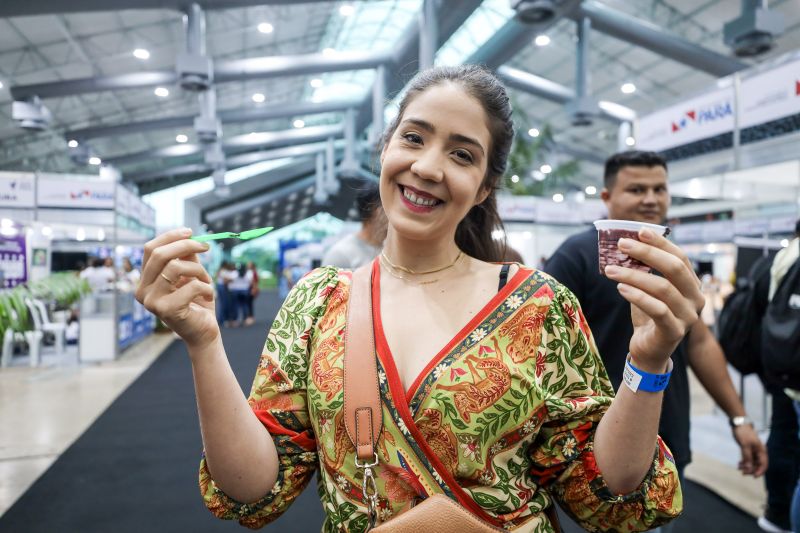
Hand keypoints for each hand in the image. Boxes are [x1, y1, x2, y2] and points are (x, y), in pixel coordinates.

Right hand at [136, 228, 218, 349]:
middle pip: (159, 255)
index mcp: (145, 280)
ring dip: (199, 270)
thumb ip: (186, 257)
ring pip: (175, 267)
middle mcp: (143, 291)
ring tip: (207, 279)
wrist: (203, 332)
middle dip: (186, 245)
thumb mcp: (191, 275)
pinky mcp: (167, 310)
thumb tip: (187, 235)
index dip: (170, 236)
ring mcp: (152, 302)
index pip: (150, 249)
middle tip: (205, 246)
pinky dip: (206, 287)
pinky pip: (191, 286)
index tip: (190, 231)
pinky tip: (209, 296)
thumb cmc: (197, 302)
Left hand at [604, 228, 704, 371]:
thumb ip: (644, 270)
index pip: (680, 257)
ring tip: (610, 270)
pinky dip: (638, 296)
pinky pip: (658, 309)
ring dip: (633, 275)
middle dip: (647, 253)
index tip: (639, 230)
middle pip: (674, 268)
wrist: (648, 350)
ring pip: (663, 288)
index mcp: (692, 285)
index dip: (661, 242)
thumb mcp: (646, 289)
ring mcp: (688, 316)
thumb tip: (625, 244)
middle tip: (621, 245)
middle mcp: (696, 299)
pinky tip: (621, 288)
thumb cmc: (648, 315)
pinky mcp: (675, 331)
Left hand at [732, 424, 767, 475]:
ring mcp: (753, 451)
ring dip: (747, 466)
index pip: (764, 464)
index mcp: (761, 451)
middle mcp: (759, 452)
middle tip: (743, 473)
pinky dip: (744, 462)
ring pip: (752, 462)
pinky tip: (739, 465)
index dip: (760, 471)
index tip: (754, 476)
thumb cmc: (743, 433)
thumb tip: (749, 469)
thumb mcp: (745, 445)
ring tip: (739, 468)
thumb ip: (747, 457)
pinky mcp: (748, 449)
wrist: (738, 423)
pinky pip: (747, 459)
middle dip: (751, 470)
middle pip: (758, 465)